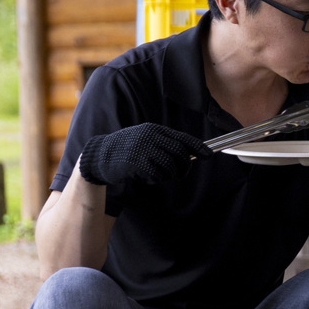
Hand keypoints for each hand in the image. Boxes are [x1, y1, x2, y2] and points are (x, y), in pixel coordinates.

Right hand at [78, 123, 211, 186]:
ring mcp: (144, 148)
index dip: (198, 147)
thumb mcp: (146, 140)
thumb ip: (164, 144)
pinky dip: (155, 179)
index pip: (183, 138)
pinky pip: (158, 174)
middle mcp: (151, 136)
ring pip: (171, 166)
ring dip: (168, 174)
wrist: (100, 155)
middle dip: (184, 167)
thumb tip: (190, 154)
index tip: (208, 155)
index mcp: (155, 130)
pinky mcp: (137, 162)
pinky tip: (146, 176)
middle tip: (179, 173)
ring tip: (156, 173)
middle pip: (181, 154)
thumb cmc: (127, 150)